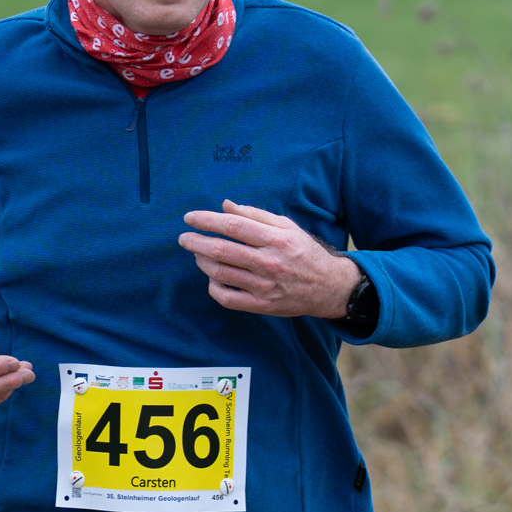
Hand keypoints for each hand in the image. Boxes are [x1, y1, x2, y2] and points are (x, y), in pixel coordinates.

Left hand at [179, 200, 361, 318]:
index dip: (207, 220)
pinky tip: (212, 277)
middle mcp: (268, 262)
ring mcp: (264, 287)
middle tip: (184, 238)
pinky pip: (227, 298)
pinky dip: (213, 287)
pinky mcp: (261, 306)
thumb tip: (224, 205)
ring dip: (202, 261)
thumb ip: (254, 214)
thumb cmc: (304, 252)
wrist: (328, 287)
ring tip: (198, 253)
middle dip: (196, 242)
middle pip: (222, 250)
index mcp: (275, 239)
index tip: (190, 218)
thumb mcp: (286, 227)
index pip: (233, 225)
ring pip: (220, 273)